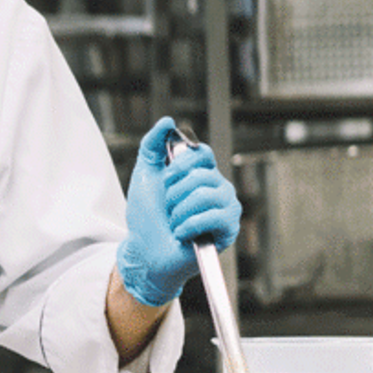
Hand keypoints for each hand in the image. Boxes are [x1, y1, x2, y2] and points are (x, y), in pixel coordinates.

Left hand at [117, 117, 242, 308]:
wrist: (144, 250)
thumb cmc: (146, 216)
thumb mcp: (144, 175)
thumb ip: (151, 146)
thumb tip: (167, 122)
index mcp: (202, 173)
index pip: (201, 154)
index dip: (179, 165)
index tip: (166, 180)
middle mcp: (218, 187)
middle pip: (201, 175)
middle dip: (173, 193)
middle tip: (168, 209)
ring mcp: (226, 208)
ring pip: (205, 195)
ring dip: (178, 211)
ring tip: (174, 223)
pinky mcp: (228, 229)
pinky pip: (213, 217)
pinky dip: (188, 226)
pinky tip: (181, 234)